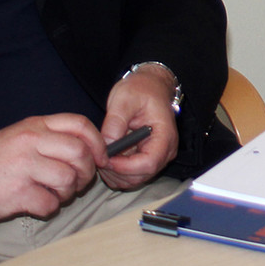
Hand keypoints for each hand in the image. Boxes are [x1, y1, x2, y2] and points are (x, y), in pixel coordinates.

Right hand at [0, 114, 105, 222]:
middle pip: (80, 153)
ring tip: (55, 193)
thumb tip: (89, 149)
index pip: (80, 125)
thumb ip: (51, 137)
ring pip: (68, 179)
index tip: (101, 157)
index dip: (98, 142)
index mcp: (35, 126)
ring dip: (68, 192)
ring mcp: (24, 167)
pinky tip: (38, 203)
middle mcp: (31, 142)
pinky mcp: (17, 193)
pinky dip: (49, 207)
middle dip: (87, 171)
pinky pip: (50, 203)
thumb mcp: (21, 134)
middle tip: (80, 181)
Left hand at [98, 64, 179, 189]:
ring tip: (102, 154)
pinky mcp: (146, 159)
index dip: (125, 166)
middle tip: (99, 156)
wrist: (150, 85)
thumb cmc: (141, 88)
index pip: (149, 163)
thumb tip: (107, 144)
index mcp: (165, 135)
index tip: (106, 157)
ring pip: (134, 180)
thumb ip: (116, 120)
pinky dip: (115, 173)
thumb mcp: (125, 98)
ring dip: (114, 174)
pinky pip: (131, 176)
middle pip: (141, 176)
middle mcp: (164, 151)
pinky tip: (107, 156)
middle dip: (116, 171)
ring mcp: (156, 157)